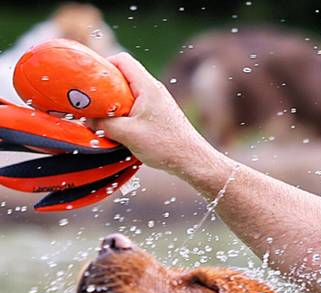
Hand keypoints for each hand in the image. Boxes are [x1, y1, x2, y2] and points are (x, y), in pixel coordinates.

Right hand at [95, 53, 219, 178]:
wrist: (194, 162)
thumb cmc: (166, 146)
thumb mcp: (128, 134)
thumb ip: (103, 123)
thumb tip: (85, 118)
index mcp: (148, 86)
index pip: (122, 60)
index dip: (103, 65)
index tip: (91, 81)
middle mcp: (155, 90)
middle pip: (125, 76)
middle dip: (107, 87)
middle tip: (94, 102)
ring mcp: (159, 103)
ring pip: (131, 94)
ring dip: (117, 103)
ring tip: (107, 118)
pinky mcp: (161, 116)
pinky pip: (139, 107)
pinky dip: (127, 113)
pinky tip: (122, 129)